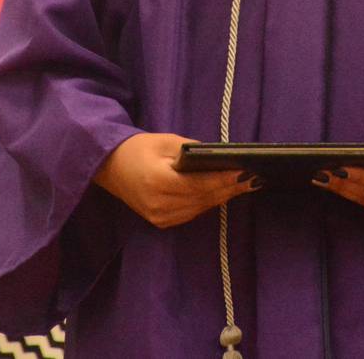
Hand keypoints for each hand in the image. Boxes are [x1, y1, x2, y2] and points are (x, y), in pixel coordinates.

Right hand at [93, 132, 258, 228]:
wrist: (109, 167)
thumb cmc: (138, 149)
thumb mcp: (166, 142)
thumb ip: (192, 151)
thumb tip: (220, 157)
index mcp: (159, 182)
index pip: (200, 184)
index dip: (224, 179)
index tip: (246, 171)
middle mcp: (160, 204)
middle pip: (203, 198)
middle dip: (230, 188)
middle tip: (254, 178)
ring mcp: (160, 217)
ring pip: (200, 208)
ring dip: (222, 196)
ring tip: (246, 185)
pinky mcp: (161, 222)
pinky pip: (192, 212)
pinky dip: (208, 202)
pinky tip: (223, 193)